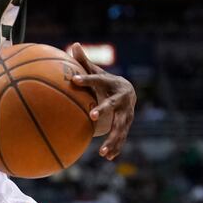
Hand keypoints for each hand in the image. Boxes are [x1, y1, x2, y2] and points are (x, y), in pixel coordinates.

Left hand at [68, 43, 135, 159]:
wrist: (128, 92)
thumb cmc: (105, 82)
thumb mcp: (97, 71)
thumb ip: (85, 61)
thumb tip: (74, 44)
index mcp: (112, 83)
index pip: (98, 79)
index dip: (87, 78)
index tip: (74, 79)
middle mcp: (122, 98)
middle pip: (113, 104)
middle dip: (104, 109)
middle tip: (92, 116)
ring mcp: (127, 112)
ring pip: (120, 126)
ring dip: (113, 138)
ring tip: (102, 152)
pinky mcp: (127, 124)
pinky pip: (122, 136)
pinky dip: (116, 146)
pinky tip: (108, 157)